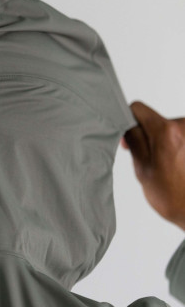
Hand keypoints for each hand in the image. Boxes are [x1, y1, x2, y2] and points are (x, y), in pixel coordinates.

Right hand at [120, 100, 184, 229]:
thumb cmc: (173, 197)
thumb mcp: (142, 168)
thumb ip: (133, 140)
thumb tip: (127, 123)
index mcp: (166, 131)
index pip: (138, 108)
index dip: (127, 122)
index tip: (127, 139)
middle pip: (154, 120)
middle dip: (146, 136)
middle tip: (146, 160)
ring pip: (168, 130)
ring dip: (162, 144)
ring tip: (165, 168)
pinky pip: (180, 138)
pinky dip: (174, 149)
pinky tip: (176, 167)